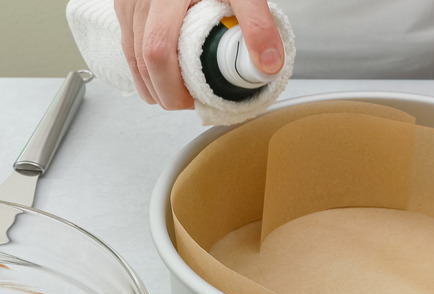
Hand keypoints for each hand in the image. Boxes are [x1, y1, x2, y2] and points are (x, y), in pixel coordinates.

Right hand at [114, 0, 284, 108]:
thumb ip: (257, 24)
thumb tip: (267, 65)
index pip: (157, 51)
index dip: (171, 86)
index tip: (192, 101)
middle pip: (140, 57)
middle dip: (160, 90)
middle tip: (186, 103)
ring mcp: (130, 0)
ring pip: (129, 51)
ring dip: (149, 79)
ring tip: (177, 92)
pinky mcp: (126, 1)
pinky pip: (128, 38)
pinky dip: (142, 62)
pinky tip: (163, 71)